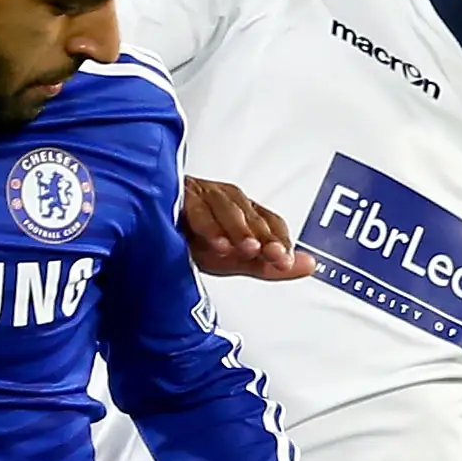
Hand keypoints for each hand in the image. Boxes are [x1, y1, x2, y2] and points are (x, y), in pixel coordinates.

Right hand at [181, 177, 308, 280]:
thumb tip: (311, 265)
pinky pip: (195, 209)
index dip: (280, 240)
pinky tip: (216, 245)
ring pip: (226, 207)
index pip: (271, 221)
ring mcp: (202, 194)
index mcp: (243, 211)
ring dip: (239, 229)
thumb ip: (270, 265)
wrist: (150, 235)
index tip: (286, 261)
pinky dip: (208, 226)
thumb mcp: (235, 260)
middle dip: (265, 236)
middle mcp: (226, 199)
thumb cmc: (193, 242)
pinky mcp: (178, 195)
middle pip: (252, 214)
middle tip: (276, 257)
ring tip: (248, 250)